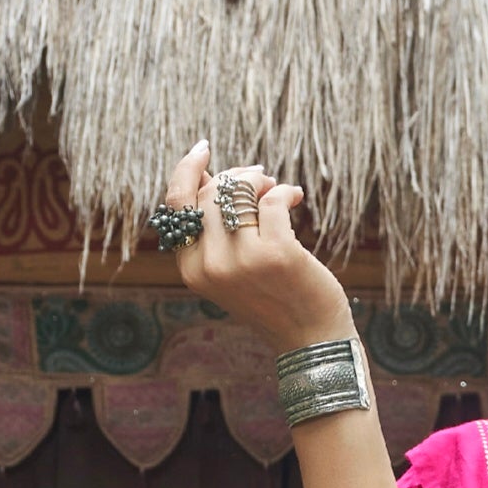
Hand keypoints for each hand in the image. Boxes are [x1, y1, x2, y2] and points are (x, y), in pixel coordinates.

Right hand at [163, 140, 349, 354]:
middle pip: (210, 193)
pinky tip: (296, 197)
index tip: (202, 150)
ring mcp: (243, 261)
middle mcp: (211, 266)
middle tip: (260, 177)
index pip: (176, 205)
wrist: (310, 338)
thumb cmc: (272, 297)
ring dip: (260, 181)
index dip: (187, 170)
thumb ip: (213, 230)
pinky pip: (272, 200)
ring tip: (276, 188)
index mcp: (192, 269)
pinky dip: (286, 191)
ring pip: (238, 193)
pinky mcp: (277, 254)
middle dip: (236, 176)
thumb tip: (203, 176)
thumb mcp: (230, 267)